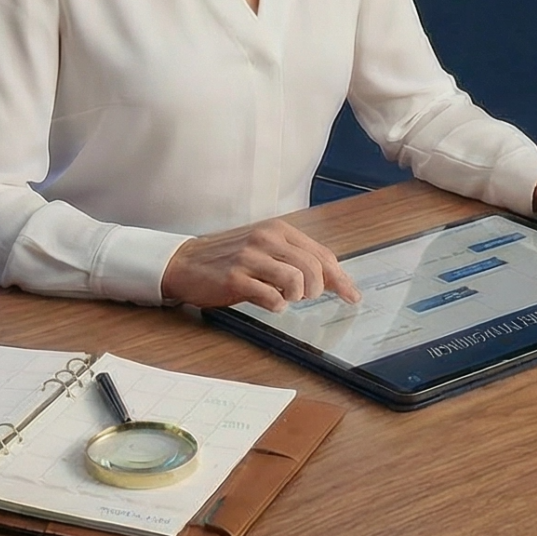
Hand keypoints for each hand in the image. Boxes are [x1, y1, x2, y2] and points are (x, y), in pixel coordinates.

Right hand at [162, 219, 358, 310]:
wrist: (184, 262)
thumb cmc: (229, 258)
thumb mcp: (264, 249)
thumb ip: (294, 258)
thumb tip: (332, 279)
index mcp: (278, 230)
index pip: (321, 254)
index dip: (340, 278)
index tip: (352, 295)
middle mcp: (266, 239)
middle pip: (313, 268)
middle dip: (319, 289)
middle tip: (308, 298)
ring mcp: (249, 257)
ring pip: (295, 281)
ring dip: (296, 296)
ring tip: (286, 298)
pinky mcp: (234, 278)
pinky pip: (270, 296)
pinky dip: (276, 305)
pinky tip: (270, 303)